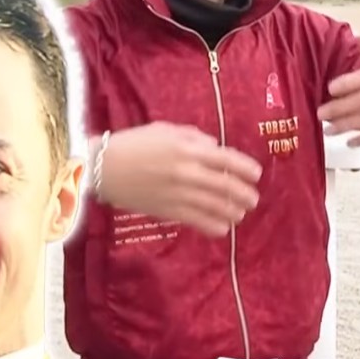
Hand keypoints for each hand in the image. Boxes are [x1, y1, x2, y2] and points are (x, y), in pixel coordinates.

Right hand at [93, 123, 262, 237]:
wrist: (102, 167)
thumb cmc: (134, 143)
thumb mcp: (166, 130)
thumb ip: (194, 137)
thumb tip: (215, 147)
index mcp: (188, 149)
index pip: (226, 160)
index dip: (245, 168)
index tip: (257, 174)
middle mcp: (187, 172)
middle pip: (225, 186)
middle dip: (244, 194)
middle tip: (253, 199)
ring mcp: (178, 193)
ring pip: (214, 207)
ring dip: (232, 212)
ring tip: (241, 214)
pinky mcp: (167, 210)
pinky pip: (196, 221)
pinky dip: (213, 226)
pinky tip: (223, 228)